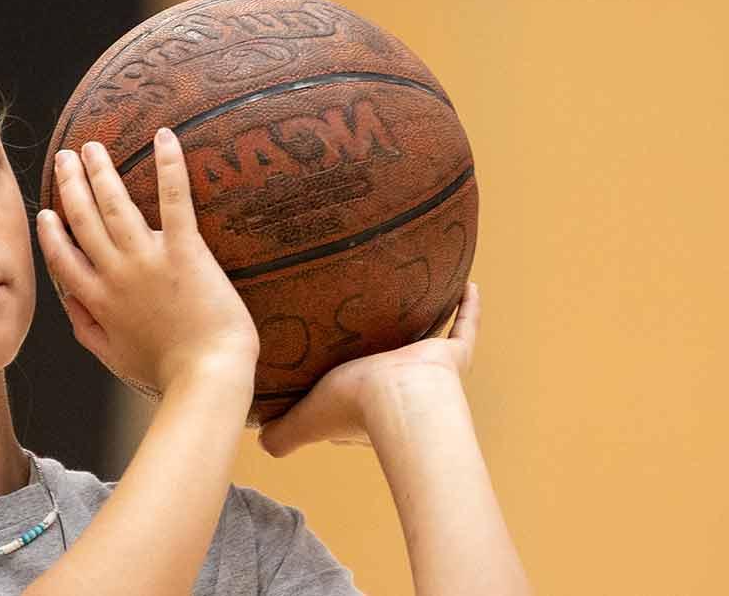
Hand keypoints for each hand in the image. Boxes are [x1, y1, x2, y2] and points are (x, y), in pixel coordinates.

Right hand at [36, 128, 259, 392]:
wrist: (207, 376)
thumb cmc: (167, 372)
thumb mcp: (114, 356)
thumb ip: (86, 327)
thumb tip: (68, 302)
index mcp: (98, 300)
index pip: (63, 258)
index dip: (52, 232)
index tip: (47, 211)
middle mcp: (116, 274)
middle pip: (84, 219)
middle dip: (71, 184)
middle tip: (67, 157)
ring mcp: (148, 259)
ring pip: (115, 204)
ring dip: (100, 171)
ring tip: (92, 147)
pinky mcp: (185, 251)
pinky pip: (174, 200)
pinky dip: (169, 165)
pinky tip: (164, 136)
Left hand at [258, 282, 481, 456]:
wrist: (402, 399)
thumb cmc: (353, 406)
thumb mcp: (306, 418)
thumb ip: (283, 433)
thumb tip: (260, 443)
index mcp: (365, 406)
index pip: (350, 397)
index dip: (336, 389)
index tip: (324, 371)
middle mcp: (398, 388)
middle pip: (386, 366)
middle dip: (377, 351)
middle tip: (364, 324)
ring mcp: (428, 373)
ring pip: (426, 345)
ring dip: (425, 326)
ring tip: (414, 297)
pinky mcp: (451, 357)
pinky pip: (465, 328)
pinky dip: (468, 309)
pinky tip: (467, 285)